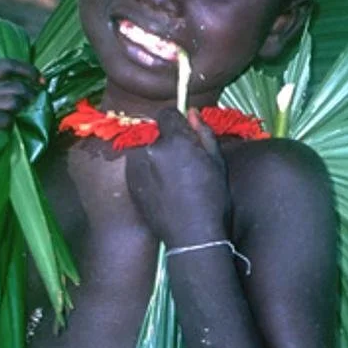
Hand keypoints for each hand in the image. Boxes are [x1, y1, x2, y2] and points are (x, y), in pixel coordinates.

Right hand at [0, 59, 41, 127]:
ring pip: (12, 102)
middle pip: (15, 87)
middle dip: (28, 95)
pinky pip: (1, 119)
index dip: (26, 69)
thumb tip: (22, 86)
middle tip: (31, 102)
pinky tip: (3, 127)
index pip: (5, 64)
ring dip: (19, 110)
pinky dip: (7, 124)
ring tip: (15, 115)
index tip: (40, 79)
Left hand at [124, 108, 231, 245]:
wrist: (192, 237)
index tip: (184, 135)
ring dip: (155, 156)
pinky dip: (148, 172)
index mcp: (175, 141)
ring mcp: (137, 167)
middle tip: (182, 164)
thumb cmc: (212, 200)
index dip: (176, 122)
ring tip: (173, 180)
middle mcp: (151, 150)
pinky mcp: (130, 183)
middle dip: (167, 141)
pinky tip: (163, 190)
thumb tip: (190, 111)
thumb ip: (203, 132)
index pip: (166, 113)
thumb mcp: (216, 162)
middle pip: (155, 133)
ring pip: (146, 150)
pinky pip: (138, 167)